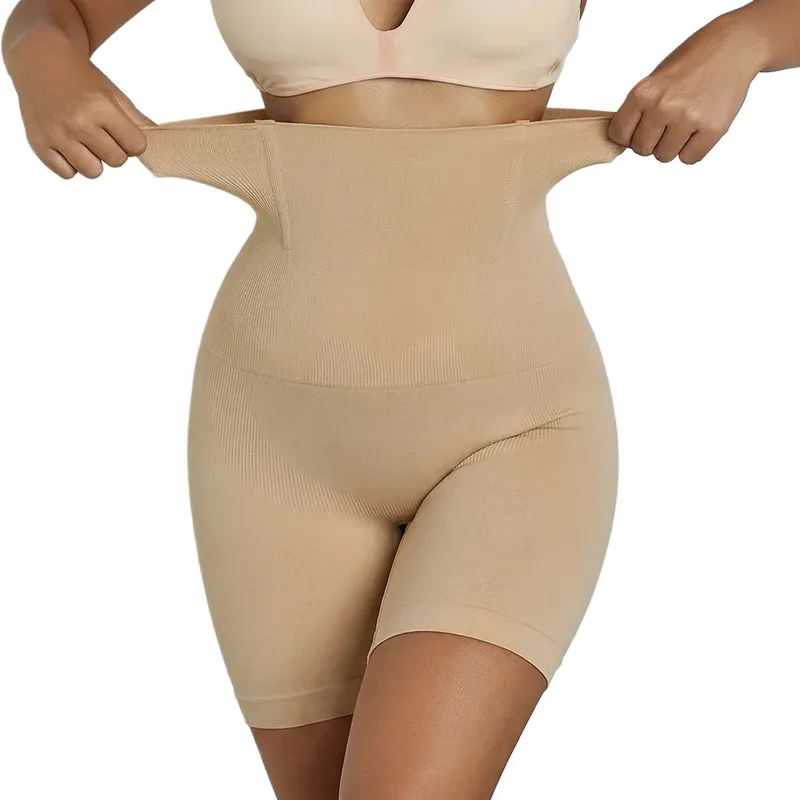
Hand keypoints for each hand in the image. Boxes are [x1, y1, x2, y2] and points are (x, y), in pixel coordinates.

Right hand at [9, 31, 154, 178]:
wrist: (41, 61)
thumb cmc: (83, 80)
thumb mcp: (113, 94)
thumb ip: (138, 120)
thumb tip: (162, 141)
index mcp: (100, 107)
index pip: (136, 147)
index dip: (132, 141)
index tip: (122, 131)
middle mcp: (78, 122)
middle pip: (117, 161)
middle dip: (114, 150)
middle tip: (100, 132)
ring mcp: (56, 134)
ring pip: (93, 172)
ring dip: (93, 160)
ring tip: (84, 140)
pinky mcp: (39, 144)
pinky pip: (67, 173)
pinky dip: (70, 164)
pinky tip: (67, 144)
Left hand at [608, 12, 765, 163]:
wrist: (734, 47)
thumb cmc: (691, 63)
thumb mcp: (654, 80)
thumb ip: (638, 110)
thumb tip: (623, 141)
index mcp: (643, 93)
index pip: (619, 135)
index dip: (629, 134)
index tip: (640, 127)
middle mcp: (664, 107)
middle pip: (641, 150)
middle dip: (651, 141)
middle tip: (666, 123)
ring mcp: (689, 118)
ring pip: (664, 156)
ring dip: (672, 145)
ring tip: (685, 122)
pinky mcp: (713, 129)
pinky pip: (689, 159)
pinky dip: (692, 149)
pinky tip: (699, 128)